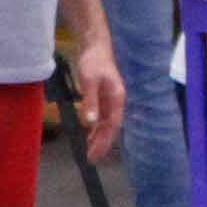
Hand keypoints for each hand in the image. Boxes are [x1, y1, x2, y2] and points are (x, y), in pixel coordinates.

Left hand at [73, 32, 128, 157]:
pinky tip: (89, 135)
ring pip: (106, 125)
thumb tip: (89, 122)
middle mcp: (116, 103)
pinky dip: (96, 129)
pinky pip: (101, 118)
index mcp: (117, 100)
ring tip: (90, 152)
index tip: (95, 154)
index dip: (104, 141)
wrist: (95, 47)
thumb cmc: (93, 62)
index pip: (112, 126)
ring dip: (99, 138)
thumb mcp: (89, 80)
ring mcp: (110, 101)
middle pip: (110, 129)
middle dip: (102, 144)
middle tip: (92, 159)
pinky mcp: (103, 98)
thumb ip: (90, 101)